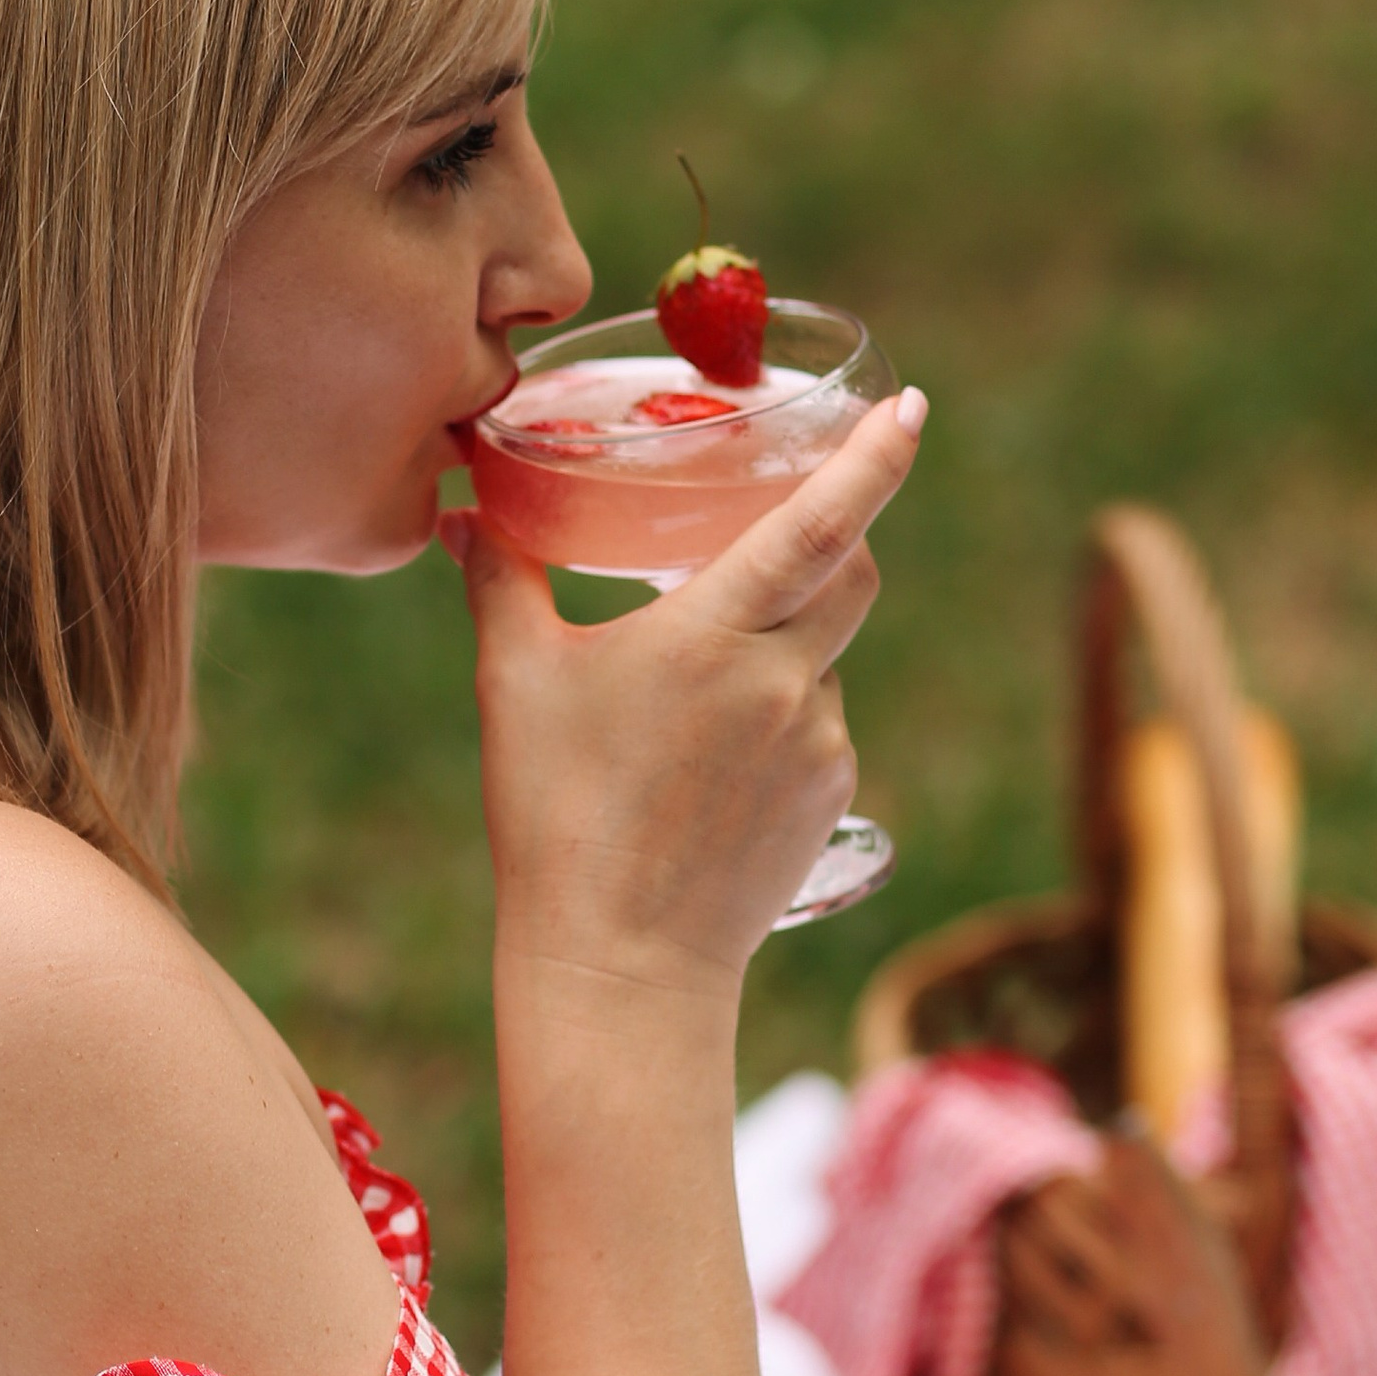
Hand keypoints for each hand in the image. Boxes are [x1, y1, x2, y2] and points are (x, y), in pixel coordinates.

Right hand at [446, 383, 925, 984]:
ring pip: (824, 654)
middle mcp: (782, 681)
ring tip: (689, 705)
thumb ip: (501, 581)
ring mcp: (818, 742)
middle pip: (854, 572)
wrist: (621, 967)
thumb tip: (464, 517)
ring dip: (782, 645)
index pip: (817, 525)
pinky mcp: (831, 795)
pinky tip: (711, 765)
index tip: (913, 408)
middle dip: (838, 532)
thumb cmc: (556, 819)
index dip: (873, 460)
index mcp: (712, 636)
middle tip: (789, 522)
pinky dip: (780, 715)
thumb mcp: (516, 685)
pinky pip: (820, 723)